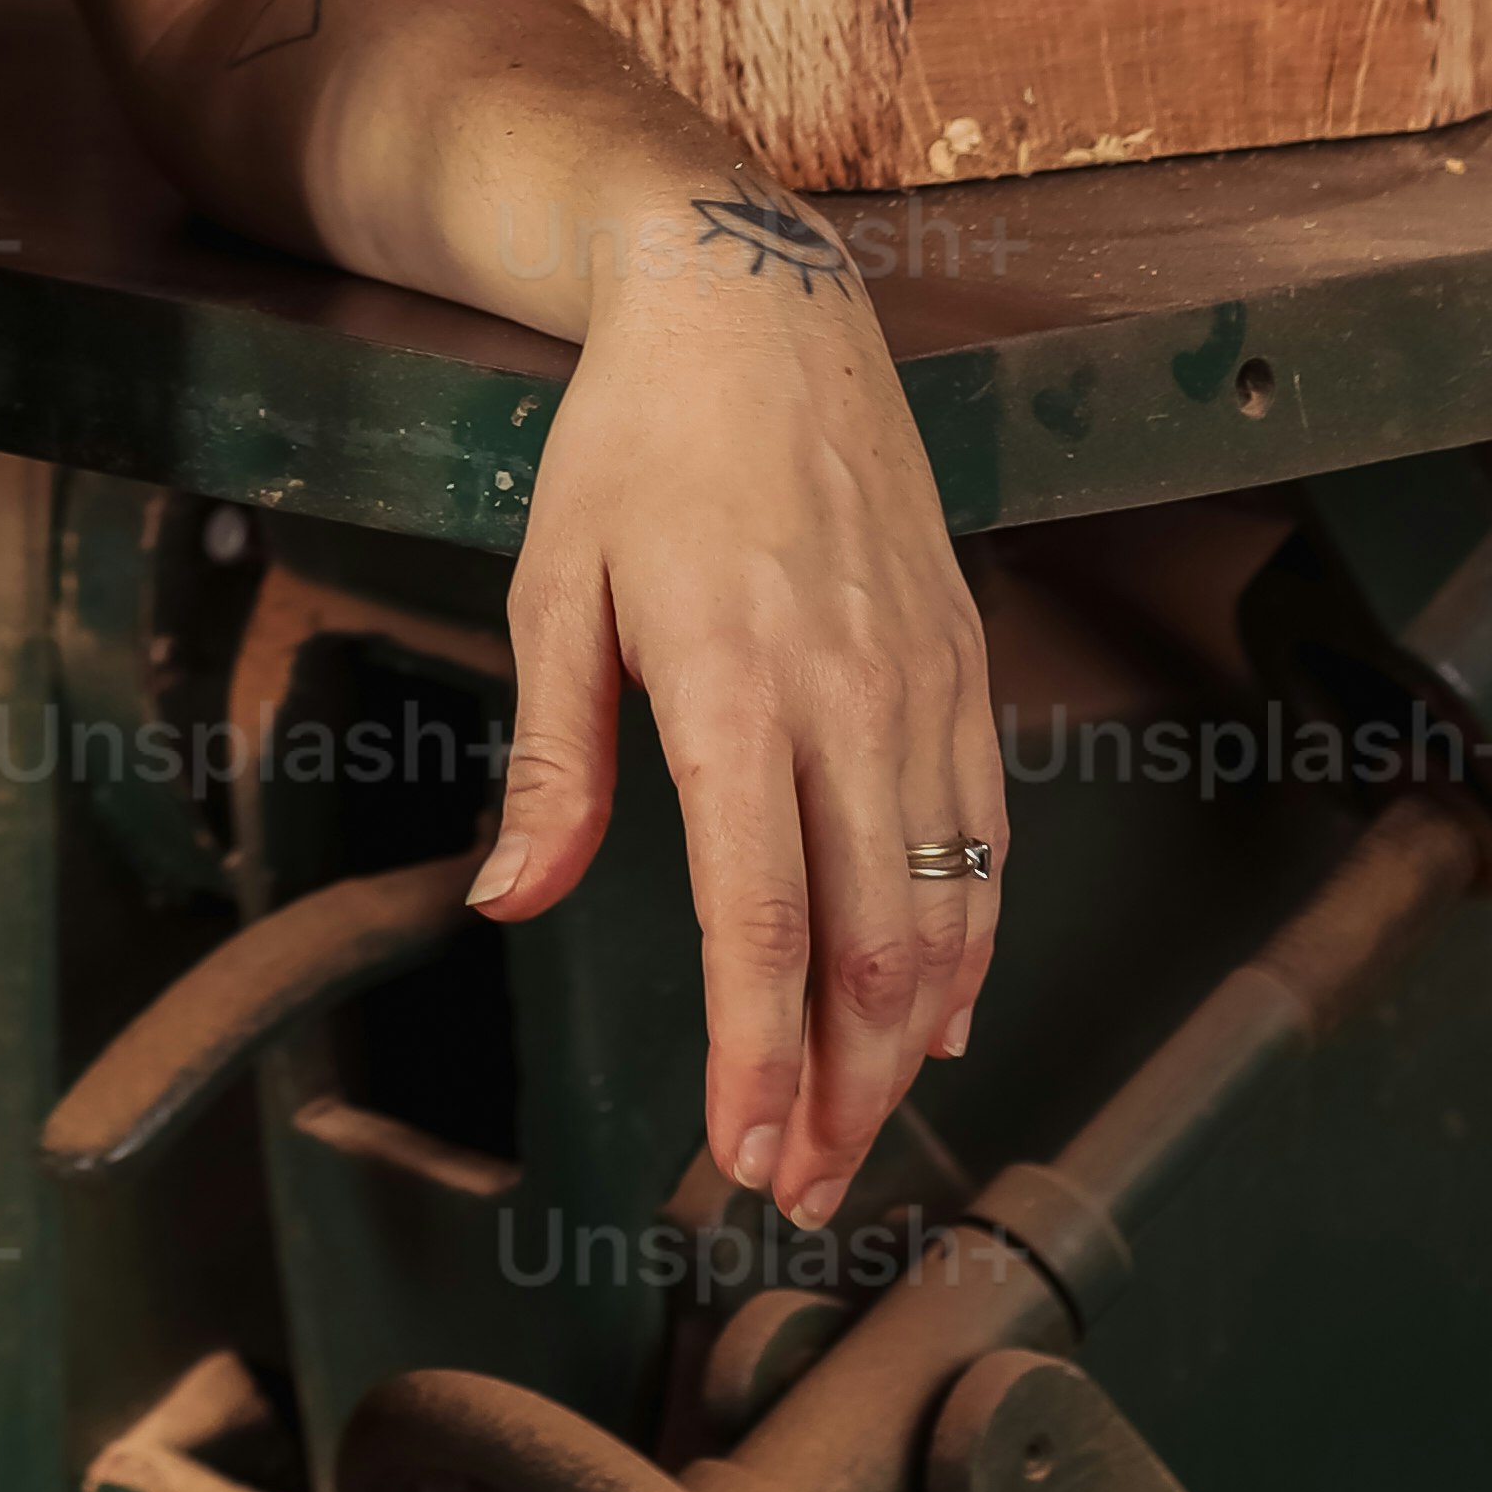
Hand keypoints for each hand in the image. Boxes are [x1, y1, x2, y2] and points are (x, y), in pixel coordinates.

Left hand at [469, 173, 1001, 1227]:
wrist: (756, 304)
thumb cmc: (633, 444)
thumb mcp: (556, 585)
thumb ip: (554, 760)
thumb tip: (509, 902)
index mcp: (736, 679)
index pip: (761, 915)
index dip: (756, 1053)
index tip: (742, 1151)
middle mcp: (852, 692)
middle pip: (876, 946)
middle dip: (846, 1092)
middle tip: (801, 1188)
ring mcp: (925, 679)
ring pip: (948, 911)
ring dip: (909, 1043)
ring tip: (857, 1133)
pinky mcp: (964, 662)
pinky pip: (982, 841)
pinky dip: (966, 946)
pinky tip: (935, 1014)